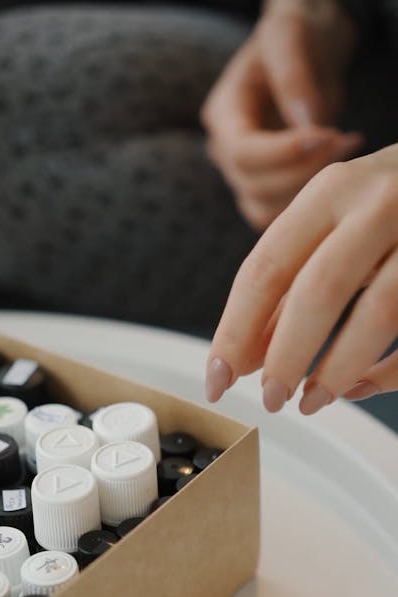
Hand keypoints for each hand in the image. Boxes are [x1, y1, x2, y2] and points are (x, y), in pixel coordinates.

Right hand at [201, 0, 361, 229]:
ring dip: (308, 188)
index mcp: (222, 114)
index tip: (327, 134)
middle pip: (254, 185)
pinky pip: (281, 214)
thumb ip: (294, 76)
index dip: (283, 153)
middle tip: (345, 140)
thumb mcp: (290, 36)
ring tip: (345, 145)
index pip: (242, 152)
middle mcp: (224, 151)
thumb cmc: (295, 36)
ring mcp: (242, 175)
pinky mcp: (265, 189)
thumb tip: (306, 126)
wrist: (305, 52)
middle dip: (303, 169)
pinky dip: (310, 197)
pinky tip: (336, 159)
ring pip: (265, 209)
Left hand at [205, 147, 397, 412]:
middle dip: (286, 356)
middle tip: (270, 399)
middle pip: (319, 290)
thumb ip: (289, 281)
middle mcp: (377, 206)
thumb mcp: (334, 222)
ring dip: (337, 368)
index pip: (266, 268)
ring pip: (378, 312)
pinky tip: (358, 388)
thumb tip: (241, 356)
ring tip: (311, 402)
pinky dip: (388, 372)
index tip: (217, 379)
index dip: (235, 332)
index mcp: (331, 193)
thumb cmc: (389, 204)